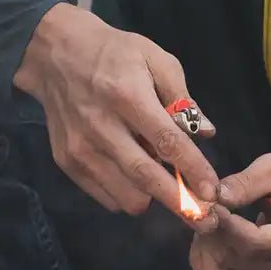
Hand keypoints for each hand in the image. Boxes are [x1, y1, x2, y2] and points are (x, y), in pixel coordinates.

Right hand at [13, 2, 218, 227]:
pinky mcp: (67, 162)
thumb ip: (181, 97)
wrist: (56, 54)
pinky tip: (136, 171)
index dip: (192, 169)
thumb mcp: (154, 57)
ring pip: (127, 195)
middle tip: (206, 217)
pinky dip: (129, 193)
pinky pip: (107, 196)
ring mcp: (80, 148)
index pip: (166, 141)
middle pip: (146, 176)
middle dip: (180, 202)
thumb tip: (205, 132)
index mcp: (127, 95)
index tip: (213, 190)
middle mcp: (101, 126)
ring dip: (154, 196)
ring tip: (165, 177)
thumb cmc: (115, 52)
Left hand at [189, 153, 270, 269]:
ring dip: (205, 253)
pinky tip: (216, 241)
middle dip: (211, 236)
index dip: (224, 226)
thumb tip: (214, 196)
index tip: (206, 205)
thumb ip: (246, 181)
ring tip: (209, 224)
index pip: (255, 243)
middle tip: (203, 209)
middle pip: (236, 264)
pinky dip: (210, 265)